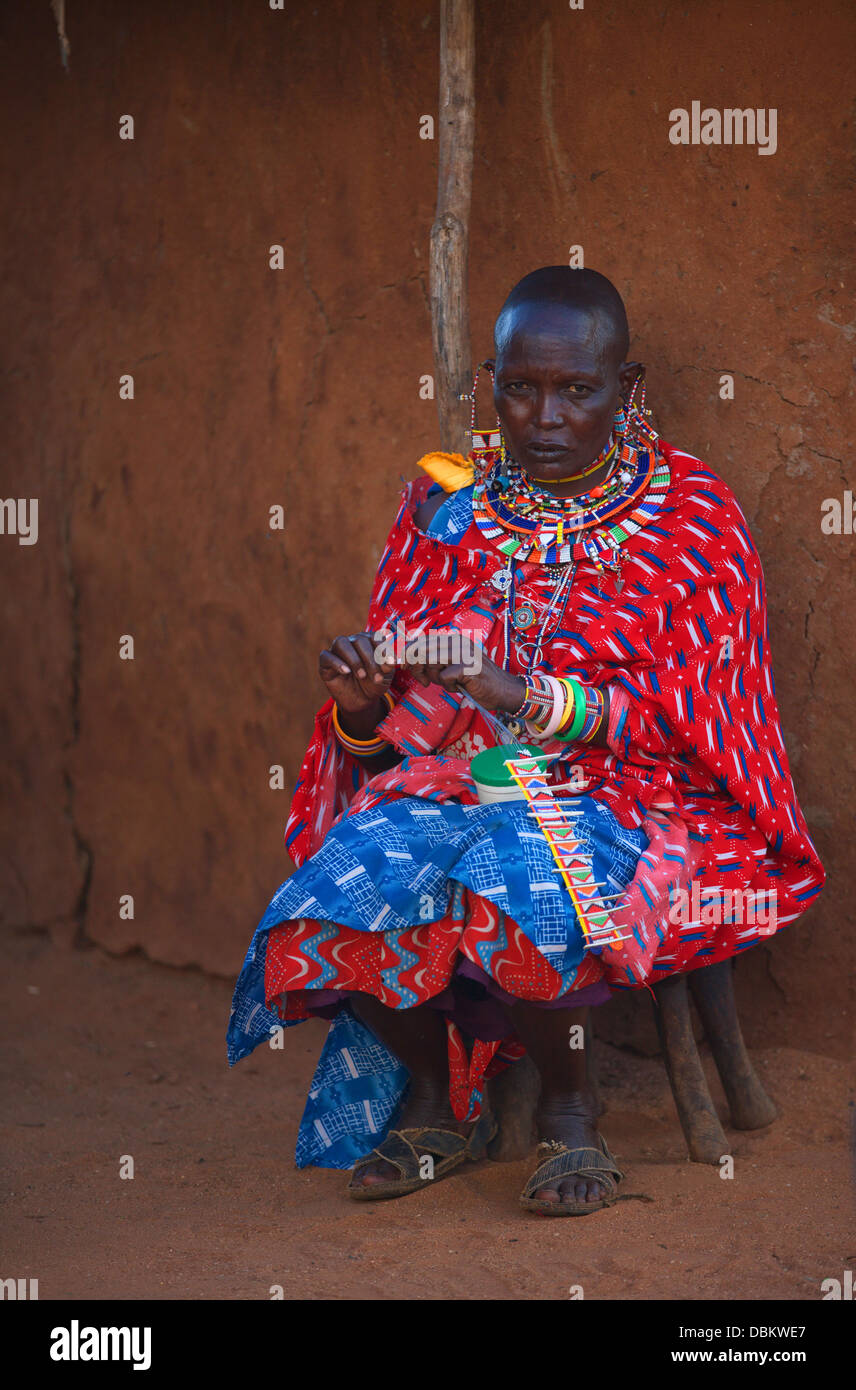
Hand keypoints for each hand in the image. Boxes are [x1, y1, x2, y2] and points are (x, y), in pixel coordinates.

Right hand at [319, 632, 396, 738]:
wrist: (363, 701)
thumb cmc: (375, 683)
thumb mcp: (386, 675)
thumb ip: (389, 665)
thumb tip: (391, 660)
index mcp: (368, 641)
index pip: (374, 636)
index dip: (382, 648)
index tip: (390, 664)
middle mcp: (352, 642)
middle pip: (358, 640)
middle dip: (370, 659)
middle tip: (376, 678)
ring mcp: (337, 651)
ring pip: (341, 643)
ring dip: (354, 659)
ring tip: (362, 675)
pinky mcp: (325, 663)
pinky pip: (326, 656)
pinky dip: (337, 663)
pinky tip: (346, 672)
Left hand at [406, 638, 524, 714]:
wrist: (503, 690)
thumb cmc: (474, 680)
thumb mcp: (450, 666)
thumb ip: (433, 660)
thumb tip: (408, 658)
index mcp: (452, 639)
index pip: (420, 640)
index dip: (407, 653)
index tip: (404, 667)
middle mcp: (457, 641)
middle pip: (421, 650)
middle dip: (415, 667)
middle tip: (422, 680)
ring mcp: (463, 652)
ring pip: (430, 662)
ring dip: (434, 677)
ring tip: (446, 683)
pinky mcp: (468, 666)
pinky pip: (444, 677)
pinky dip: (448, 686)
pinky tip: (459, 686)